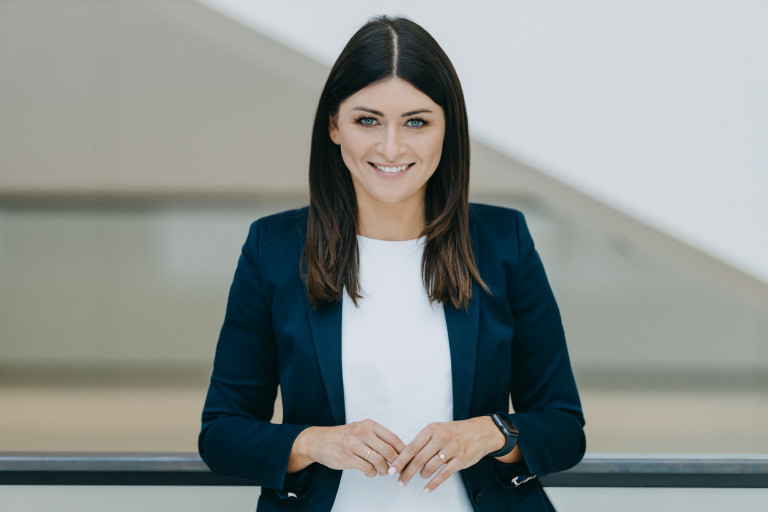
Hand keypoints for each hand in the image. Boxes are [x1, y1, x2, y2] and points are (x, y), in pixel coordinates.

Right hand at [288, 419, 405, 476]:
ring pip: (380, 461)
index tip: (406, 459)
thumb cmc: (343, 437)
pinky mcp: (348, 458)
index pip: (394, 438)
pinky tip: (370, 472)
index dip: (403, 451)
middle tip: (395, 469)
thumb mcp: (361, 429)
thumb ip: (378, 437)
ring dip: (384, 470)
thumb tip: (398, 450)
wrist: (318, 441)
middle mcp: (363, 432)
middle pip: (389, 451)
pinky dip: (372, 473)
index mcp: (369, 424)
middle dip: (395, 464)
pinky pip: (368, 469)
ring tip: (382, 471)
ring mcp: (354, 445)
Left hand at [388, 417, 504, 492]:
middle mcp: (441, 437)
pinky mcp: (461, 459)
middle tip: (401, 481)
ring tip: (420, 477)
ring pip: (430, 467)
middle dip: (407, 472)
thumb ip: (423, 441)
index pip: (411, 446)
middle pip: (418, 459)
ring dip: (422, 475)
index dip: (400, 460)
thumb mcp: (438, 429)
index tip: (392, 470)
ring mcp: (452, 448)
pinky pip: (443, 475)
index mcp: (432, 429)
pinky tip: (427, 488)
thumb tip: (404, 457)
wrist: (480, 432)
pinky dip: (433, 484)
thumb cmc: (455, 432)